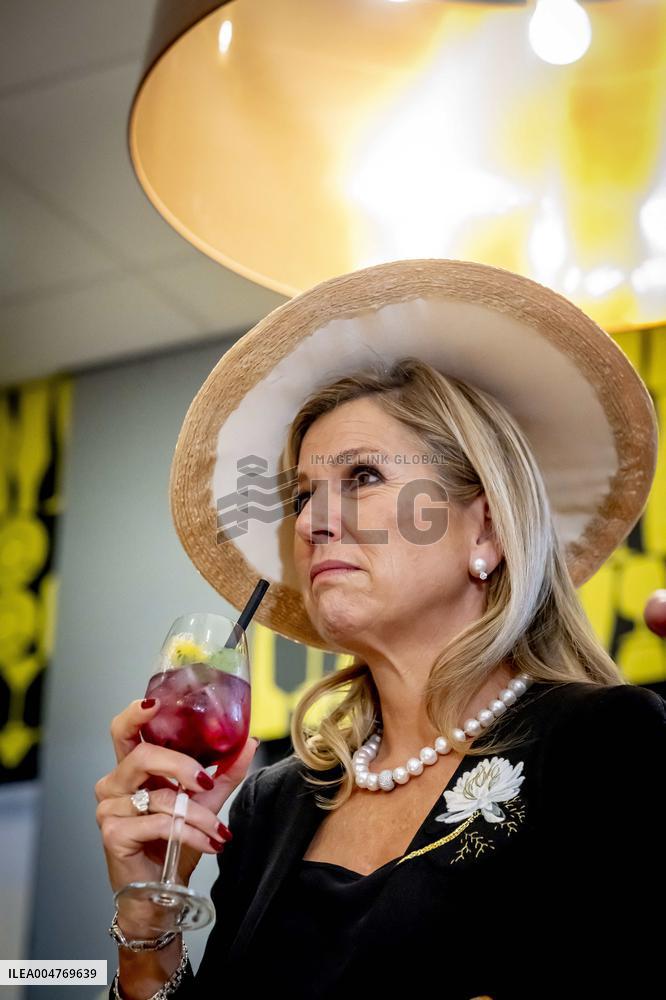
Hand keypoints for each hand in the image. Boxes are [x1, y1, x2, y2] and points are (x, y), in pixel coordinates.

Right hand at [95, 698, 259, 895]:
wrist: (161, 894)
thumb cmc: (173, 844)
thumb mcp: (204, 802)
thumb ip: (223, 771)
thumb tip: (248, 741)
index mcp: (132, 770)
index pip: (124, 731)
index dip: (135, 714)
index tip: (156, 703)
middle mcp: (115, 784)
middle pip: (143, 755)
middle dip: (181, 765)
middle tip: (205, 780)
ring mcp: (110, 809)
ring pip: (160, 796)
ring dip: (198, 814)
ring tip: (217, 830)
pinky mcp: (113, 833)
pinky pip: (160, 823)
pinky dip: (190, 832)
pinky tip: (208, 843)